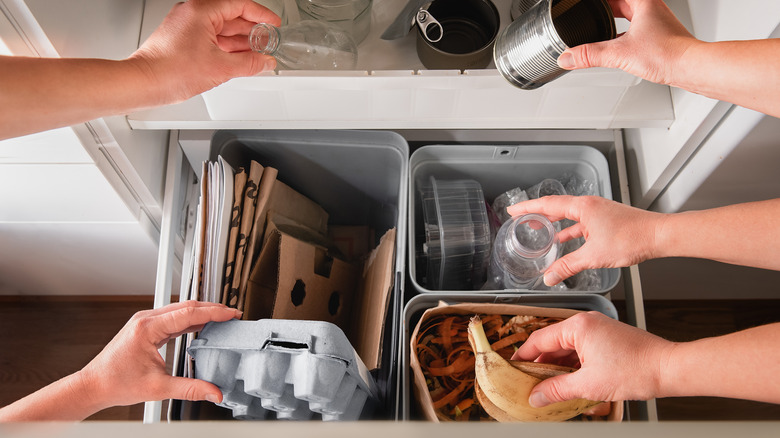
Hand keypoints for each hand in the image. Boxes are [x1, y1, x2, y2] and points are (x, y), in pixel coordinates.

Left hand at [77, 301, 241, 409]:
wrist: (93, 385)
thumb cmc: (115, 383)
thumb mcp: (158, 388)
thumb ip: (190, 389)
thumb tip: (213, 392)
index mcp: (148, 328)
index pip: (189, 313)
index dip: (214, 313)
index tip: (231, 313)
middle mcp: (146, 319)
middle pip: (186, 306)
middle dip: (212, 309)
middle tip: (232, 314)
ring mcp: (145, 322)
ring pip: (180, 310)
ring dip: (201, 312)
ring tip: (221, 317)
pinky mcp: (145, 328)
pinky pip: (172, 318)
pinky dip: (190, 320)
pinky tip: (201, 325)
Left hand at [129, 0, 280, 103]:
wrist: (145, 83)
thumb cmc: (169, 70)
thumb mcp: (220, 68)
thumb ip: (249, 64)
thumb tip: (265, 62)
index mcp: (201, 11)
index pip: (240, 5)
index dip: (261, 15)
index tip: (273, 24)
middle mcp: (193, 14)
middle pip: (232, 16)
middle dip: (252, 31)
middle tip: (268, 42)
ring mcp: (187, 26)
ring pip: (222, 29)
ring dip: (241, 41)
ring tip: (257, 54)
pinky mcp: (183, 39)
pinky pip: (212, 39)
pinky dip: (227, 48)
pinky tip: (239, 59)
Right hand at [506, 196, 664, 285]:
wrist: (658, 236)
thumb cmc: (632, 238)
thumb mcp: (593, 256)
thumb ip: (568, 266)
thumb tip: (549, 277)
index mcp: (583, 207)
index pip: (547, 204)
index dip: (527, 207)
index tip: (513, 209)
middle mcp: (589, 205)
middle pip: (556, 207)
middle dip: (537, 213)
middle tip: (521, 217)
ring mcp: (598, 211)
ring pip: (569, 215)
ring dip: (553, 222)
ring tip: (539, 229)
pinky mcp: (606, 220)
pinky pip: (581, 223)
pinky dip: (569, 230)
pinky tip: (564, 240)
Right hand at [511, 311, 673, 405]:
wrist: (668, 369)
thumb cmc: (635, 370)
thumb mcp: (589, 384)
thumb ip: (557, 389)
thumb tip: (536, 396)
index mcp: (578, 326)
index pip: (539, 339)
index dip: (524, 356)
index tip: (514, 369)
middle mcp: (586, 323)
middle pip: (552, 343)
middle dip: (541, 364)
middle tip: (530, 382)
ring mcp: (598, 330)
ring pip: (567, 348)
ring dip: (557, 366)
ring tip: (549, 386)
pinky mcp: (607, 338)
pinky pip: (581, 350)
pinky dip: (573, 365)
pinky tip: (570, 381)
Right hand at [556, 0, 699, 85]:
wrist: (691, 67)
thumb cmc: (669, 53)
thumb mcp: (620, 53)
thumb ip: (590, 55)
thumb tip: (568, 57)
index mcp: (643, 2)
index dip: (597, 3)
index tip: (584, 5)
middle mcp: (651, 8)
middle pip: (621, 3)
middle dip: (603, 9)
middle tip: (588, 14)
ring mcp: (657, 22)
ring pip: (629, 15)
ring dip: (614, 21)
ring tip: (598, 28)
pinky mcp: (659, 36)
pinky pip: (636, 29)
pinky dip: (623, 35)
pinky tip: (617, 46)